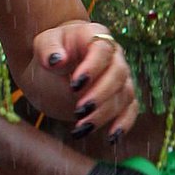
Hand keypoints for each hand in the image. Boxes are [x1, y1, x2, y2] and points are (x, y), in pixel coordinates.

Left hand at [30, 21, 138, 138]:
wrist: (56, 63)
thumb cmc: (51, 50)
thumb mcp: (43, 45)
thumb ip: (48, 50)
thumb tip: (56, 60)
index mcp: (95, 36)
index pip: (102, 50)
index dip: (92, 68)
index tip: (74, 85)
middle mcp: (114, 55)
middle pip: (118, 74)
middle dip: (100, 95)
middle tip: (79, 110)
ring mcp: (120, 76)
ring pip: (124, 95)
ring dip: (105, 114)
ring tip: (81, 128)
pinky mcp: (121, 96)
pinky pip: (130, 109)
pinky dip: (124, 123)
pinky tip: (111, 137)